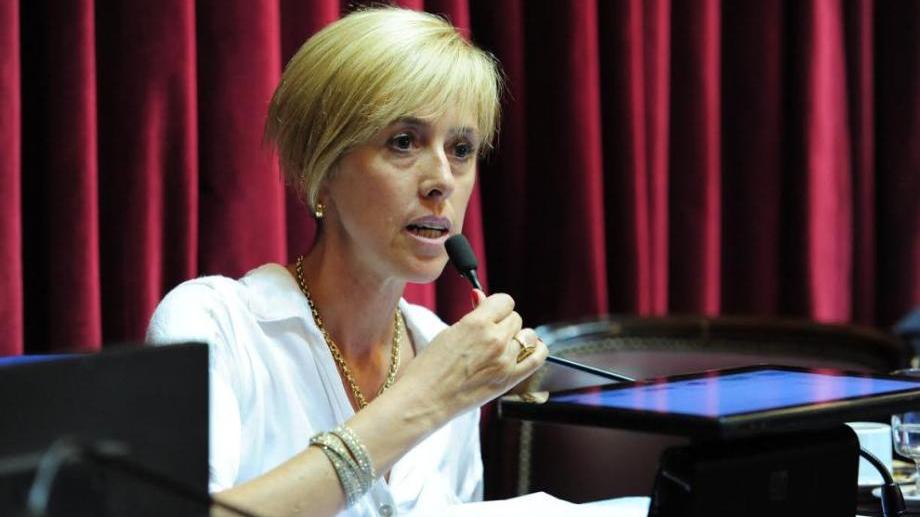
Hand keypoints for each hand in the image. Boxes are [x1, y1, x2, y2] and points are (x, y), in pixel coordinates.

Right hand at [401, 290, 547, 415]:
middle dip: (504, 323)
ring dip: (517, 337)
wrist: (425, 398)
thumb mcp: (449, 332)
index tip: (490, 313)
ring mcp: (505, 360)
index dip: (496, 307)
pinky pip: (538, 357)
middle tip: (489, 334)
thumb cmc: (430, 366)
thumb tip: (481, 297)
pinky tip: (528, 350)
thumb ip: (472, 316)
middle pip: (515, 318)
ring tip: (502, 346)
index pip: (504, 301)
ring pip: (527, 335)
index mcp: (476, 323)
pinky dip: (536, 350)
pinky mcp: (510, 378)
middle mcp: (494, 339)